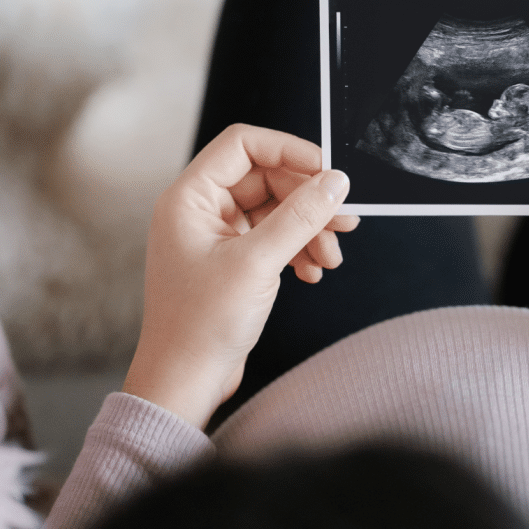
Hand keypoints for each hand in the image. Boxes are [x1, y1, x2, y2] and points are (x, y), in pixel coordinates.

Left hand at [123, 124, 357, 428]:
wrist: (184, 383)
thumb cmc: (200, 326)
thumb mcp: (258, 263)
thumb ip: (300, 217)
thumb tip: (335, 182)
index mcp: (190, 198)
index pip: (243, 145)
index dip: (289, 151)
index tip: (326, 171)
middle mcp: (200, 210)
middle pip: (267, 178)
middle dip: (307, 200)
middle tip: (344, 221)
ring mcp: (215, 236)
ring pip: (275, 210)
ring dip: (308, 229)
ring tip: (331, 257)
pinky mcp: (231, 261)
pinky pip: (273, 237)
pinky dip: (297, 249)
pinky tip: (313, 271)